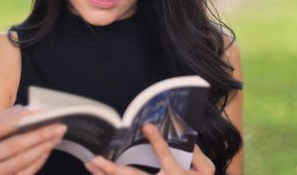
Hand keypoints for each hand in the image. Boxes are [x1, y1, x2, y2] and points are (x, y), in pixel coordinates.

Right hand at [0, 105, 66, 174]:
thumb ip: (11, 116)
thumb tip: (36, 112)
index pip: (1, 126)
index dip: (23, 118)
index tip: (44, 112)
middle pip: (14, 145)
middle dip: (40, 134)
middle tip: (60, 126)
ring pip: (21, 160)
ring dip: (43, 147)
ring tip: (57, 136)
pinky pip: (24, 173)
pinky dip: (38, 161)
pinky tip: (48, 150)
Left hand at [85, 123, 214, 174]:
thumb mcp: (205, 170)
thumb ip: (195, 153)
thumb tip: (183, 135)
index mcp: (176, 174)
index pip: (164, 155)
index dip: (156, 141)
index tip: (147, 126)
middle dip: (114, 169)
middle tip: (98, 160)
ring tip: (91, 164)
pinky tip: (98, 172)